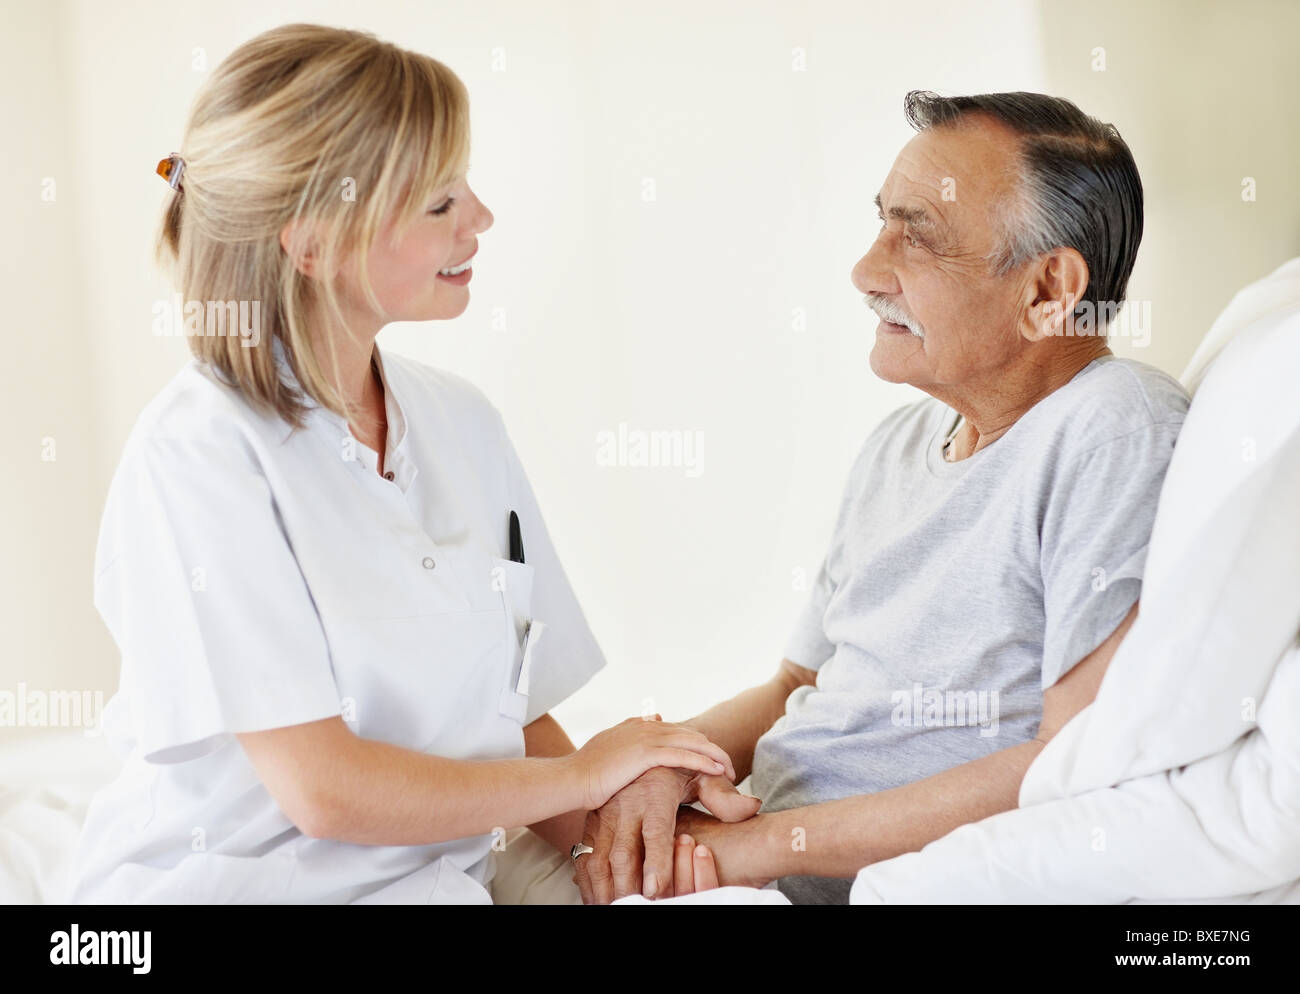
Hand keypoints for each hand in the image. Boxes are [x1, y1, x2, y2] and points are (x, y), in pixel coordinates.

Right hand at [567, 716, 735, 811]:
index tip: (709, 759)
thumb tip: (647, 725)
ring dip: (715, 755)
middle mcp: (645, 727)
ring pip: (693, 742)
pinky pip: (685, 755)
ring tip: (731, 771)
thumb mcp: (609, 750)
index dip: (696, 744)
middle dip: (712, 749)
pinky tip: (718, 771)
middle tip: (727, 767)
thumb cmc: (586, 773)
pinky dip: (704, 762)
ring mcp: (647, 738)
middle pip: (690, 733)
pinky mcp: (648, 753)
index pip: (677, 731)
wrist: (571, 779)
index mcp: (637, 726)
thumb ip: (627, 740)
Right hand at [572, 766, 761, 902]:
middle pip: (623, 852)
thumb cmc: (675, 768)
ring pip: (599, 857)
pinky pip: (586, 856)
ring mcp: (606, 814)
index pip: (656, 834)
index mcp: (655, 795)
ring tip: (614, 908)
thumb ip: (724, 796)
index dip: (656, 863)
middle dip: (627, 886)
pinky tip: (597, 897)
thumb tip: (751, 807)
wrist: (640, 749)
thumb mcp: (701, 775)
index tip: (655, 890)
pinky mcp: (592, 822)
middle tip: (636, 907)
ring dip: (605, 888)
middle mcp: (627, 805)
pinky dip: (588, 881)